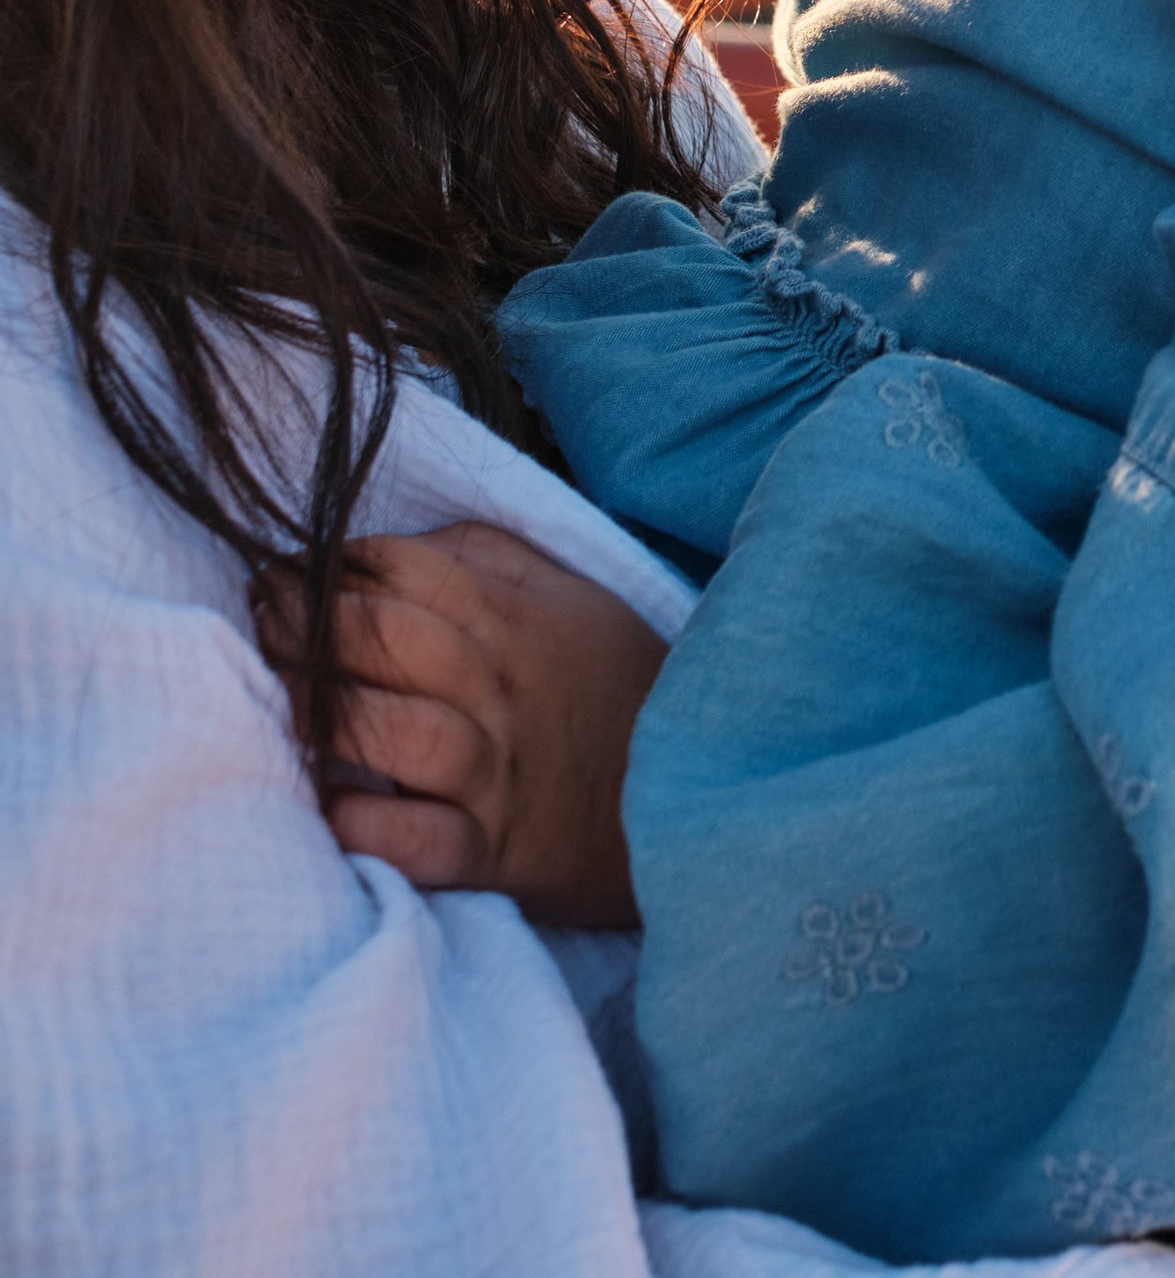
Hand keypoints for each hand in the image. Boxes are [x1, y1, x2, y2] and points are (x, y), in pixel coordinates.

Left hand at [253, 518, 666, 928]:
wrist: (687, 794)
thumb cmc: (611, 686)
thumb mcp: (573, 598)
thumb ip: (487, 559)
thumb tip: (390, 547)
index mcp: (519, 620)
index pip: (414, 572)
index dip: (338, 563)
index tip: (287, 567)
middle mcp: (502, 691)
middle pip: (392, 641)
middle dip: (308, 622)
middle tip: (259, 616)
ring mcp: (495, 775)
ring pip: (397, 734)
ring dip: (322, 712)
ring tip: (270, 697)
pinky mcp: (491, 854)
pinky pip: (416, 843)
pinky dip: (363, 826)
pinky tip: (323, 806)